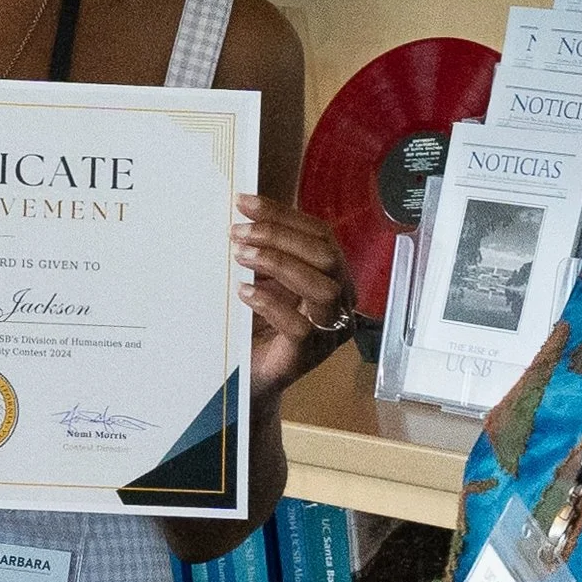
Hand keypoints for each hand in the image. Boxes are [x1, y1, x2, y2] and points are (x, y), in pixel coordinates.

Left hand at [235, 194, 356, 402]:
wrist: (250, 378)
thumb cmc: (260, 325)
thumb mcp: (268, 280)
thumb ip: (271, 252)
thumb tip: (247, 214)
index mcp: (335, 278)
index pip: (322, 236)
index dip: (284, 215)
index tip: (245, 202)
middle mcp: (341, 304)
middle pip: (327, 257)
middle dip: (281, 236)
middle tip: (239, 232)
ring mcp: (329, 333)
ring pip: (322, 289)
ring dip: (279, 264)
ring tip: (241, 256)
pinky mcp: (308, 356)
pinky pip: (300, 327)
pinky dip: (270, 303)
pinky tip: (244, 293)